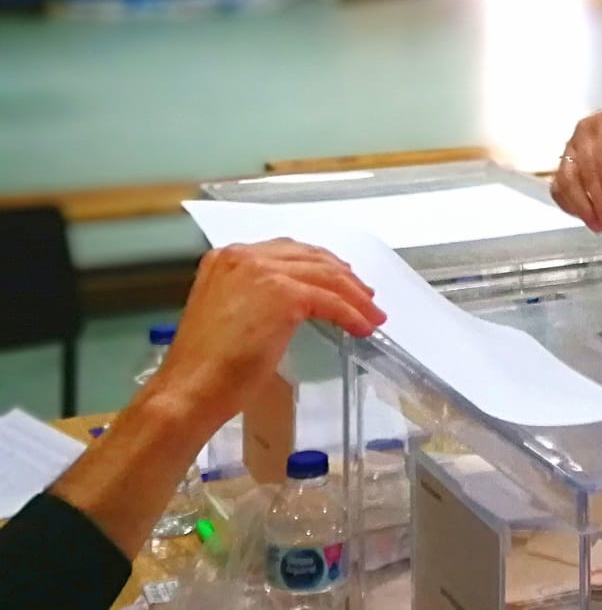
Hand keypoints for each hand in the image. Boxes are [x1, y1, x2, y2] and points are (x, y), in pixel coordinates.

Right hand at [157, 240, 385, 426]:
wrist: (190, 390)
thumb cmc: (206, 368)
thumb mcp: (230, 314)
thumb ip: (256, 296)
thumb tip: (298, 300)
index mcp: (227, 258)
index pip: (287, 251)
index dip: (320, 265)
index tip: (340, 281)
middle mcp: (244, 257)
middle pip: (311, 258)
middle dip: (343, 277)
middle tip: (364, 297)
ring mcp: (264, 273)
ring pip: (327, 277)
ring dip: (355, 298)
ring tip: (371, 315)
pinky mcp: (284, 295)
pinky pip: (331, 302)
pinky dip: (352, 314)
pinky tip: (362, 327)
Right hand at [550, 110, 601, 231]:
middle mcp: (585, 132)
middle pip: (587, 168)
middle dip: (599, 201)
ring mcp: (570, 148)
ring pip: (568, 180)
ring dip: (583, 207)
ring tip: (600, 226)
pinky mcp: (561, 165)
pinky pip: (559, 188)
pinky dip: (571, 206)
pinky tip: (587, 219)